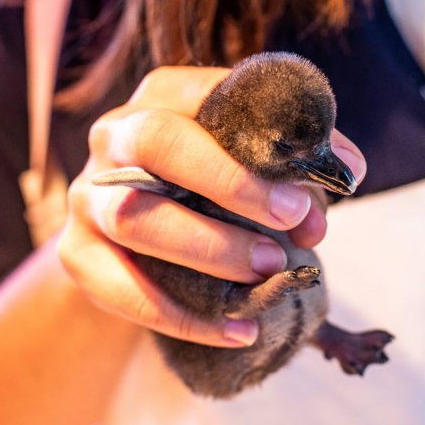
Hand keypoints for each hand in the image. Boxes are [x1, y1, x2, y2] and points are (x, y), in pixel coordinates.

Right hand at [57, 66, 365, 347]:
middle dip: (231, 183)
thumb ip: (295, 165)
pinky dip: (184, 317)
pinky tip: (239, 330)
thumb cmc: (207, 191)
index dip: (262, 137)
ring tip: (270, 269)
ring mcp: (89, 197)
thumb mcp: (249, 166)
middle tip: (293, 219)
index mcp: (161, 99)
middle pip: (157, 143)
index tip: (317, 178)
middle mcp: (114, 138)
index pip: (204, 95)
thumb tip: (348, 172)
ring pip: (137, 218)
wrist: (136, 241)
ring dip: (212, 248)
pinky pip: (122, 289)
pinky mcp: (77, 255)